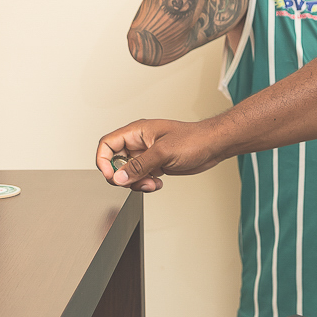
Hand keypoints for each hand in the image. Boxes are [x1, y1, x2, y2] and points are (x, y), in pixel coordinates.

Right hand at [95, 118, 226, 192]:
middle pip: (115, 162)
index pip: (107, 144)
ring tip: (152, 182)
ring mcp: (146, 154)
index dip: (104, 161)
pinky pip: (140, 177)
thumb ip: (139, 166)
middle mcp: (139, 143)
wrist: (212, 146)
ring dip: (136, 182)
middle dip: (123, 176)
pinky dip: (146, 184)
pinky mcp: (155, 164)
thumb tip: (119, 177)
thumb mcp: (163, 152)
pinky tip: (158, 182)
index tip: (112, 176)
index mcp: (137, 132)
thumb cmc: (193, 139)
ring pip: (128, 173)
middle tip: (136, 181)